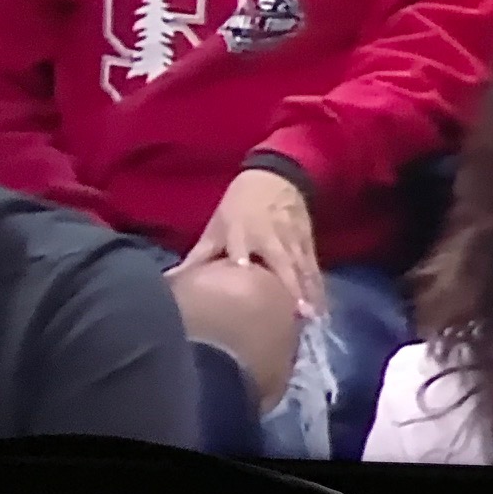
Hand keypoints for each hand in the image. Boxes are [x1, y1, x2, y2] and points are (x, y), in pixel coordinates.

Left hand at [171, 169, 324, 318]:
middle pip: (282, 264)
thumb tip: (170, 280)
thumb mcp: (217, 227)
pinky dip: (317, 285)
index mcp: (243, 233)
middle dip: (290, 288)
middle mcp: (271, 238)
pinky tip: (322, 305)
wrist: (277, 177)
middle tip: (296, 315)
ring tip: (312, 317)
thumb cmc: (240, 205)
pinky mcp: (308, 242)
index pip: (243, 252)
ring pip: (302, 268)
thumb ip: (199, 257)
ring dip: (308, 292)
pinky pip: (313, 266)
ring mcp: (293, 240)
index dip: (245, 267)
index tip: (249, 293)